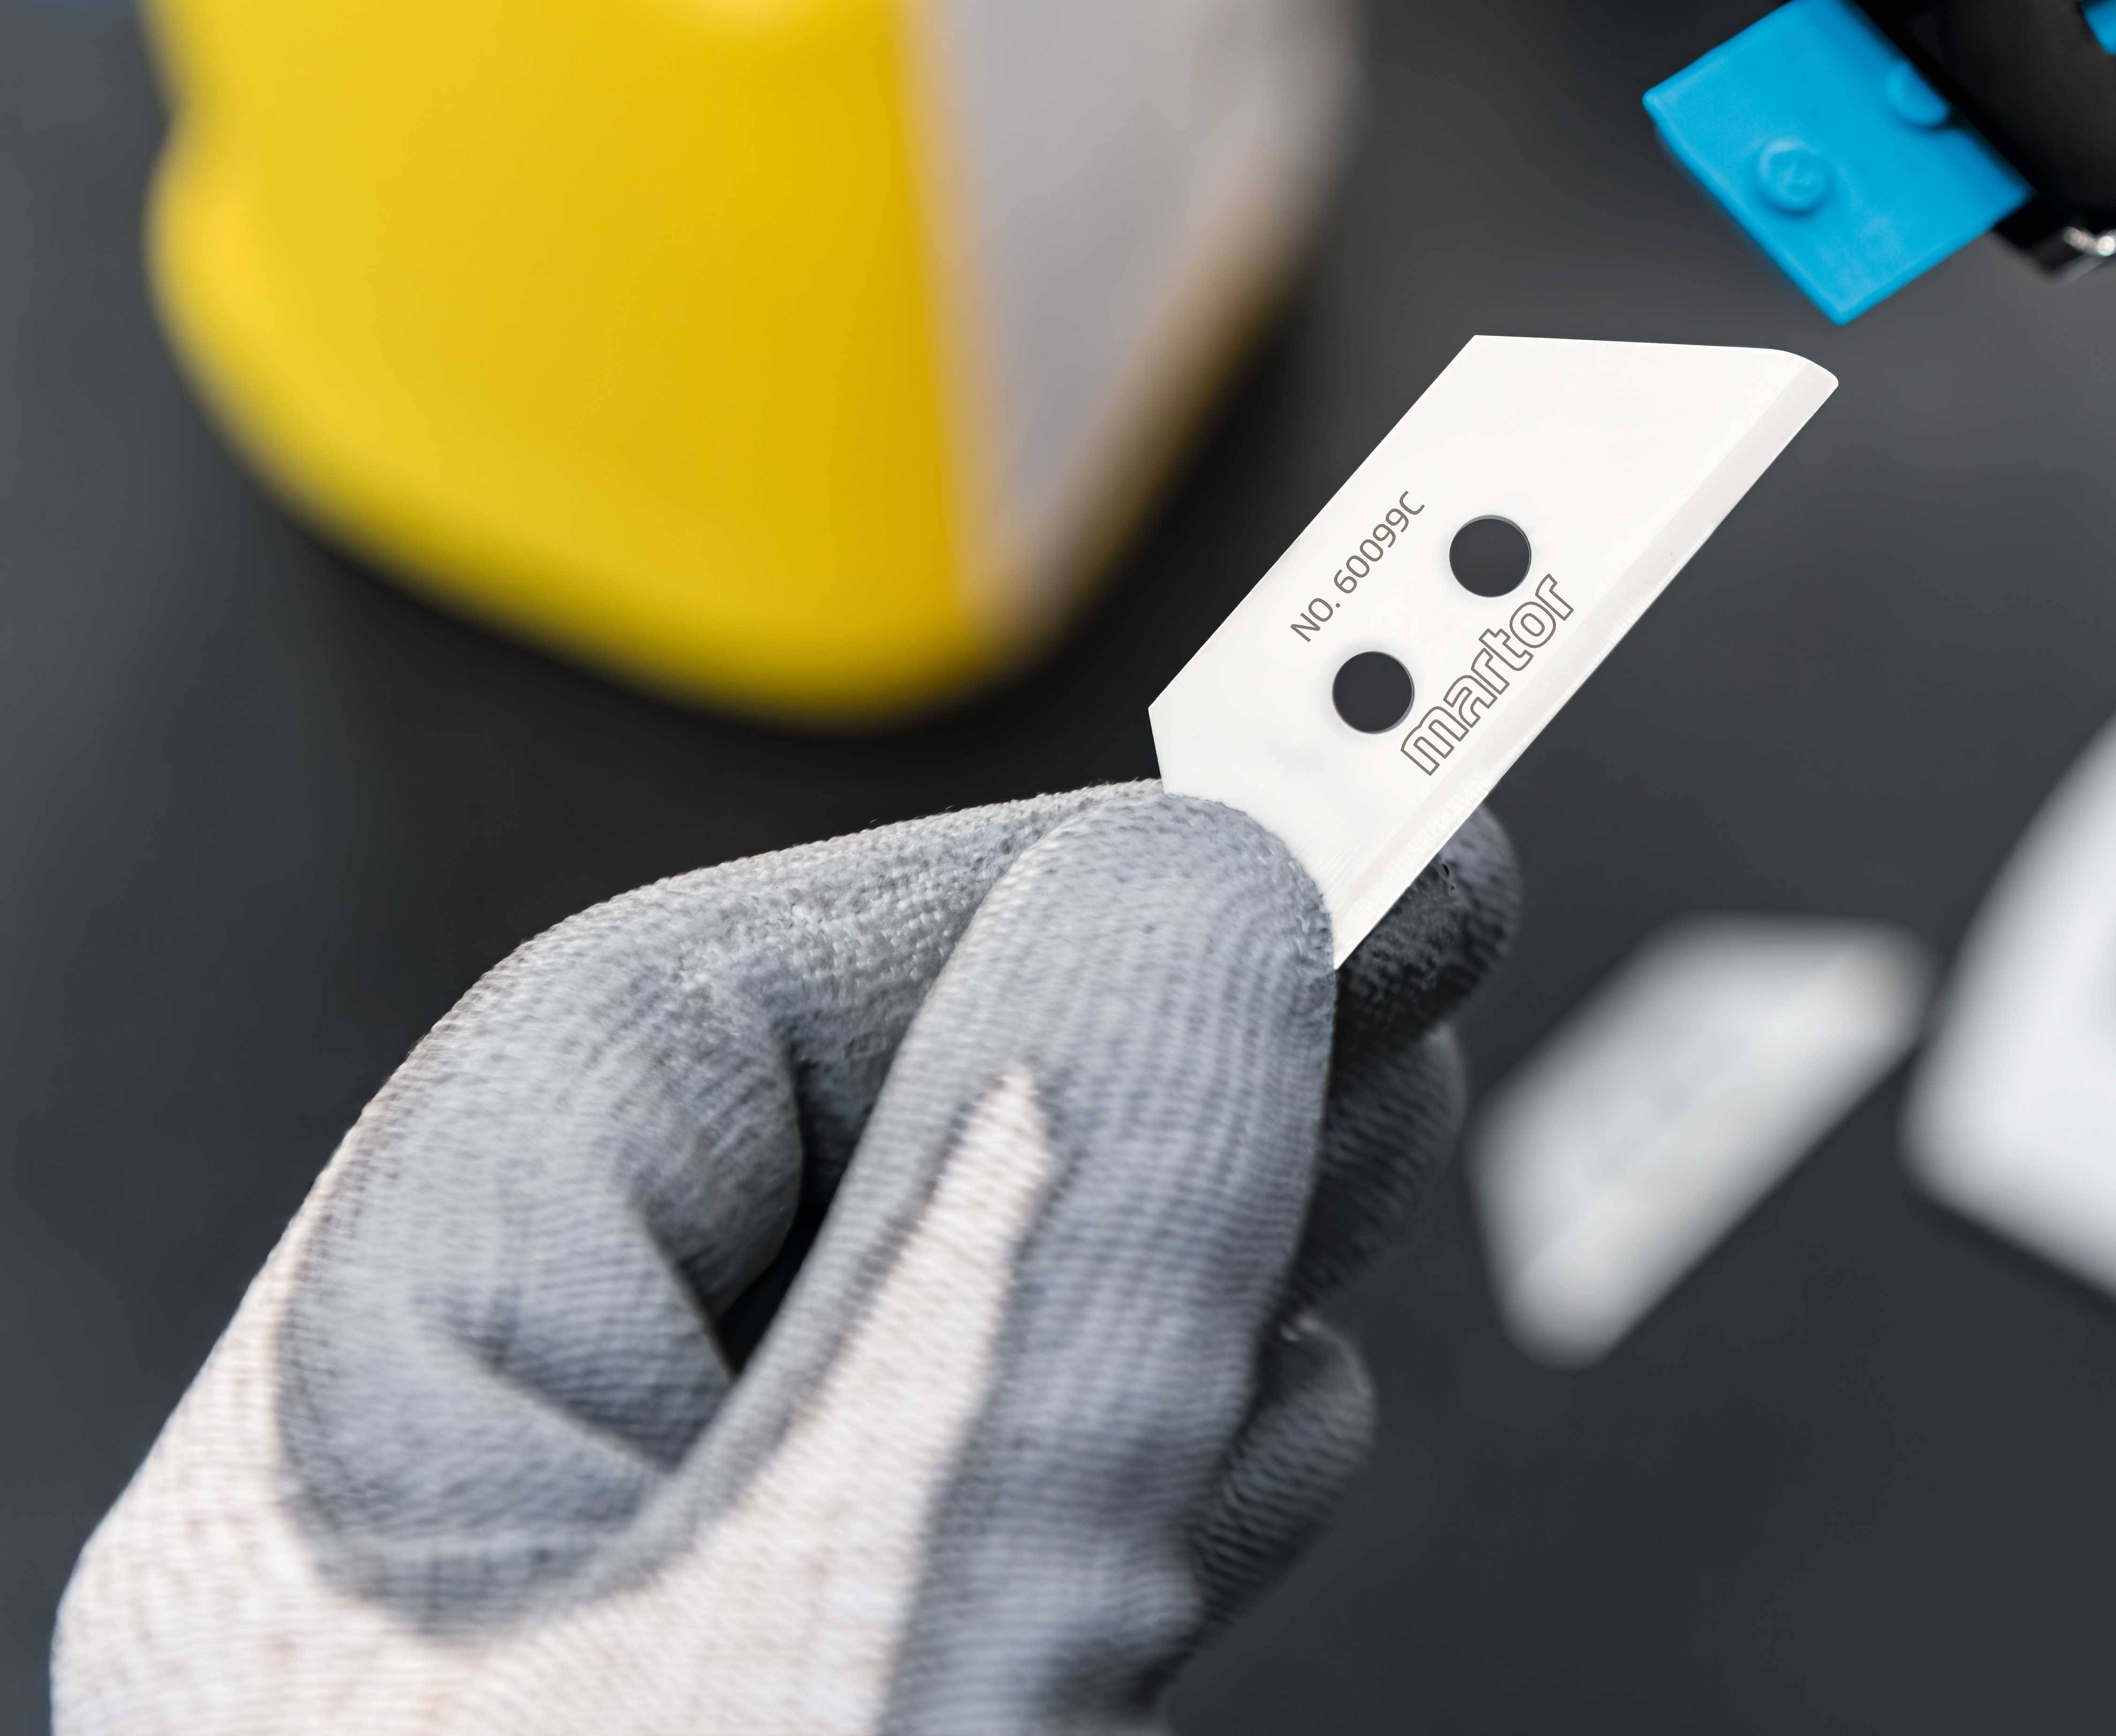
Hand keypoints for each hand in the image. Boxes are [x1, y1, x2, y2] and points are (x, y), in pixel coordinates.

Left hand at [52, 784, 1515, 1733]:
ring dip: (1194, 1243)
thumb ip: (1026, 1241)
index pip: (693, 1022)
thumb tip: (1194, 889)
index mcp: (364, 1463)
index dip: (1029, 887)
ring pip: (952, 1339)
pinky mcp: (820, 1717)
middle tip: (1411, 950)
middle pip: (847, 1161)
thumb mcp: (866, 1614)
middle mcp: (484, 1543)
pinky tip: (1262, 1443)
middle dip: (1154, 1047)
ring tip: (1370, 1163)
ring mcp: (655, 1661)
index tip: (1308, 811)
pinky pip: (992, 1513)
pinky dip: (1163, 1450)